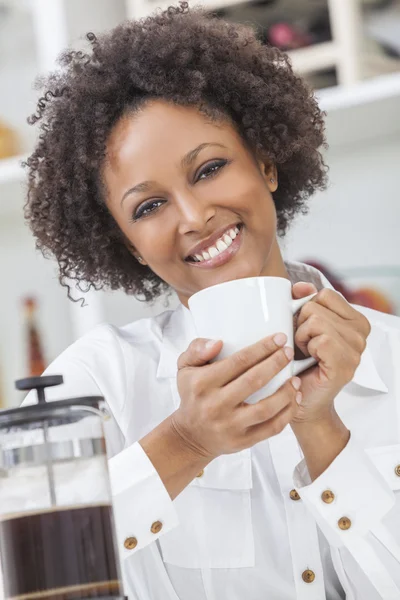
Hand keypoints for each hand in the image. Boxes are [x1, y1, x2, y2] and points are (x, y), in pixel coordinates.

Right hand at [171, 334, 301, 459]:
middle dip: (276, 364)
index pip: (238, 361)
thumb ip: (197, 349)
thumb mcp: (185, 368)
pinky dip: (287, 414)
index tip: (279, 338)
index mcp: (202, 383)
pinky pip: (271, 428)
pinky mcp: (242, 442)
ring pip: (265, 408)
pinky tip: (294, 400)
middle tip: (288, 352)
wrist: (191, 435)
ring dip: (286, 392)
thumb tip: (218, 343)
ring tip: (296, 379)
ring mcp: (229, 426)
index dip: (262, 348)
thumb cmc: (193, 395)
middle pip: (254, 381)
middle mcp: (215, 405)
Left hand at [290, 282, 370, 423]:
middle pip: (315, 306)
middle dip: (300, 324)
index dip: (306, 308)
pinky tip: (309, 360)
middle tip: (304, 345)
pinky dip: (306, 347)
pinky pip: (321, 339)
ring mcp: (356, 349)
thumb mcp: (302, 325)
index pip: (324, 294)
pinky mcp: (346, 364)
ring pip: (315, 320)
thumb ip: (304, 302)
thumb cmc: (301, 363)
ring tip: (306, 353)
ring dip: (301, 337)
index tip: (306, 329)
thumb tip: (302, 287)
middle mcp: (361, 333)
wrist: (303, 400)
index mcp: (355, 320)